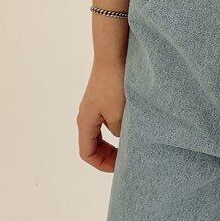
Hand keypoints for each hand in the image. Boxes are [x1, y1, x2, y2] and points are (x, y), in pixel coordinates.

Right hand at [77, 57, 126, 172]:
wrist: (114, 54)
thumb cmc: (114, 84)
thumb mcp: (117, 114)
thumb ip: (119, 131)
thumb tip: (121, 137)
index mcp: (85, 121)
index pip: (87, 153)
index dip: (102, 164)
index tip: (120, 166)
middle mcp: (87, 115)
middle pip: (94, 144)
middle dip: (109, 155)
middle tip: (128, 158)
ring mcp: (96, 105)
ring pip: (103, 132)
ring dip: (116, 140)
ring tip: (133, 141)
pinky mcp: (105, 97)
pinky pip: (109, 120)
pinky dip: (119, 127)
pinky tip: (134, 123)